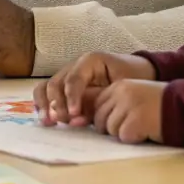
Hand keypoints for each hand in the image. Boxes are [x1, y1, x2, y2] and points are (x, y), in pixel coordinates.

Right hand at [40, 51, 156, 127]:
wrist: (139, 73)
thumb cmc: (134, 77)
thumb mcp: (122, 86)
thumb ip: (101, 99)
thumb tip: (78, 116)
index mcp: (90, 61)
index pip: (74, 79)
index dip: (71, 97)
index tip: (75, 115)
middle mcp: (74, 66)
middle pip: (56, 83)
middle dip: (57, 104)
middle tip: (63, 121)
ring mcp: (67, 75)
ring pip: (46, 87)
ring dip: (44, 105)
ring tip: (48, 122)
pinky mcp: (65, 87)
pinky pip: (47, 93)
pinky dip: (43, 105)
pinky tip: (45, 118)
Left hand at [90, 79, 166, 143]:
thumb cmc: (161, 105)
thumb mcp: (136, 95)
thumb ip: (118, 103)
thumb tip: (99, 122)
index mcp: (119, 86)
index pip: (97, 105)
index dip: (105, 118)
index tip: (118, 123)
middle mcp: (121, 93)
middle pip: (100, 119)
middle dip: (113, 128)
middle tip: (132, 127)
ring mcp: (128, 106)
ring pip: (111, 129)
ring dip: (125, 133)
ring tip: (143, 127)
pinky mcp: (136, 120)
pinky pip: (124, 136)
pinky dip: (135, 138)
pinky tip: (148, 131)